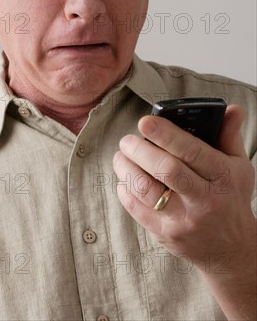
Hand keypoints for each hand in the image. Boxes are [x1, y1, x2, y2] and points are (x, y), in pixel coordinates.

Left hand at [113, 104, 254, 268]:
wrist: (230, 249)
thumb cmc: (230, 198)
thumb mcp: (238, 166)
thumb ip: (229, 136)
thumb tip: (232, 109)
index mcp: (222, 177)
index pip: (192, 151)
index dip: (166, 134)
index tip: (144, 122)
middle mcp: (204, 200)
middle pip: (166, 170)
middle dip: (140, 150)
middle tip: (127, 140)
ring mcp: (183, 220)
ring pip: (145, 189)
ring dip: (126, 168)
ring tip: (121, 156)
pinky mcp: (165, 234)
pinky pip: (136, 209)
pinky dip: (125, 189)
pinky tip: (126, 178)